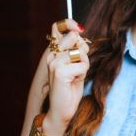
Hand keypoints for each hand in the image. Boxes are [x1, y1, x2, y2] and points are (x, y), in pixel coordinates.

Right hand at [44, 19, 89, 135]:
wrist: (62, 110)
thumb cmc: (70, 90)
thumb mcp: (76, 66)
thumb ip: (77, 51)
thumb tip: (80, 33)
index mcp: (53, 52)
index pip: (58, 27)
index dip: (70, 24)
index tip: (78, 27)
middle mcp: (51, 55)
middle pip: (75, 37)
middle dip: (83, 51)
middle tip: (79, 67)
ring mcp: (54, 62)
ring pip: (80, 52)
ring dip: (84, 65)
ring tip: (76, 76)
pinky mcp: (60, 71)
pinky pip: (83, 64)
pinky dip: (83, 73)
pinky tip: (74, 82)